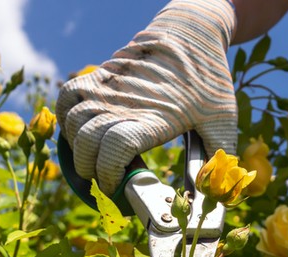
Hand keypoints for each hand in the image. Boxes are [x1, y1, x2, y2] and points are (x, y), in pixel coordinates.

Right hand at [56, 0, 237, 194]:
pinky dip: (64, 118)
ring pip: (73, 122)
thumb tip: (204, 194)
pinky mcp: (100, 75)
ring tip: (92, 159)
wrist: (192, 32)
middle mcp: (125, 103)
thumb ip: (215, 158)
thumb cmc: (210, 78)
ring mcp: (109, 87)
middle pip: (87, 142)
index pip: (114, 149)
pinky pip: (67, 97)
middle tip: (104, 180)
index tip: (115, 187)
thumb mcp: (223, 120)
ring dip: (77, 147)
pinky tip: (78, 132)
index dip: (108, 175)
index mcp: (154, 118)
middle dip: (90, 170)